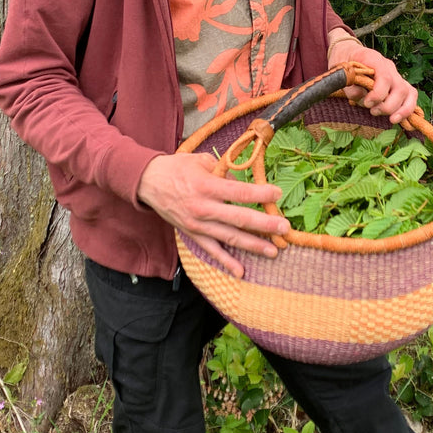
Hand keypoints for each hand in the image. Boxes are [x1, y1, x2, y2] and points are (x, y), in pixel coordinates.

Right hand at [136, 152, 289, 278]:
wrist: (148, 182)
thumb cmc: (177, 167)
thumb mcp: (201, 161)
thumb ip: (225, 171)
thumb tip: (245, 181)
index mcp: (206, 186)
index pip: (238, 192)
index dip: (260, 194)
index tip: (278, 194)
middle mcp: (203, 208)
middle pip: (239, 218)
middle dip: (264, 225)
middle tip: (284, 229)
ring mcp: (198, 224)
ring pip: (229, 238)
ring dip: (253, 245)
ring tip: (273, 251)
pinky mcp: (192, 234)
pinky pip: (212, 250)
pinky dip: (226, 261)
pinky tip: (241, 271)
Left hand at [327, 33, 417, 124]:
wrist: (348, 52)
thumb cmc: (344, 61)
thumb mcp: (340, 70)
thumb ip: (349, 85)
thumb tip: (361, 97)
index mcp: (374, 59)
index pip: (385, 78)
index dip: (378, 94)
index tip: (367, 103)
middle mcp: (389, 67)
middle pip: (400, 88)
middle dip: (388, 106)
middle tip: (373, 111)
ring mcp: (396, 75)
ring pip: (409, 93)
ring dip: (401, 110)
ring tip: (389, 119)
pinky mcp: (398, 84)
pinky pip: (411, 96)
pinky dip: (407, 109)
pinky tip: (397, 118)